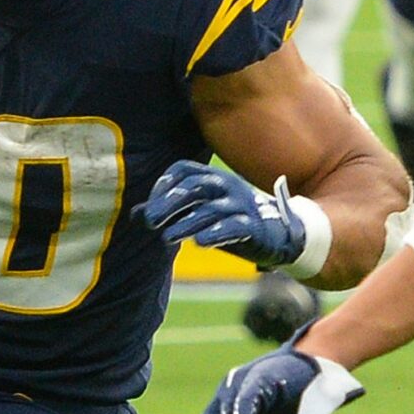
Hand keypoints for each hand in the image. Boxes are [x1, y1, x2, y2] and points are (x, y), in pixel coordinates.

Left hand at [141, 159, 306, 270]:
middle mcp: (227, 186)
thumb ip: (170, 211)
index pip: (184, 171)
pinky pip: (235, 226)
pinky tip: (199, 242)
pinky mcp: (255, 227)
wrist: (278, 233)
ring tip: (167, 238)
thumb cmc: (230, 220)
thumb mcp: (200, 211)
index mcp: (213, 177)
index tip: (148, 208)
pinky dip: (217, 233)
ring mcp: (242, 205)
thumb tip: (135, 214)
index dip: (164, 186)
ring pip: (212, 209)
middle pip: (197, 186)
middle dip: (171, 202)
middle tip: (151, 221)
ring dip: (187, 223)